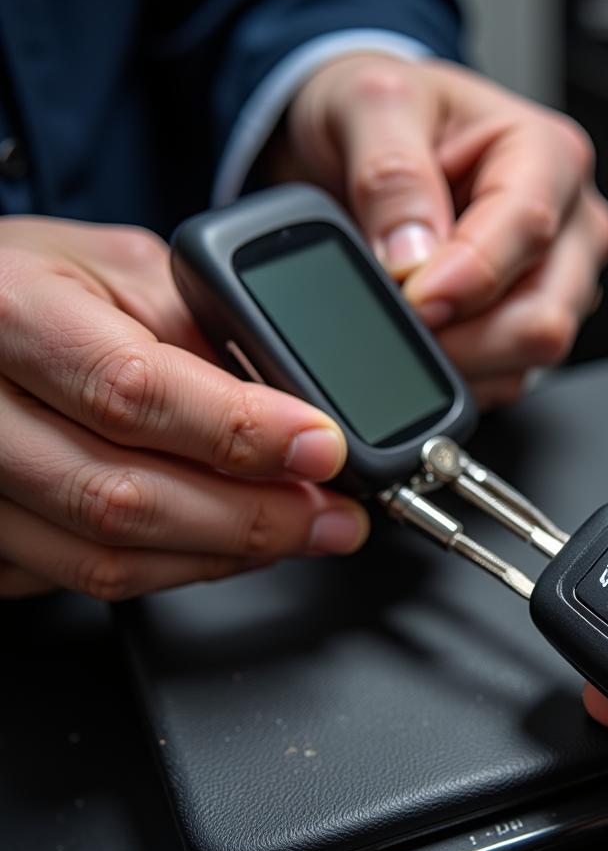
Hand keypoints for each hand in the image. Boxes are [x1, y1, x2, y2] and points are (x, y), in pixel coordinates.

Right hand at [0, 217, 368, 599]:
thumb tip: (300, 413)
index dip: (243, 432)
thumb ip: (205, 332)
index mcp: (11, 316)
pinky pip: (81, 580)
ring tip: (296, 534)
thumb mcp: (121, 270)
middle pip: (124, 499)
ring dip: (223, 557)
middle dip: (256, 519)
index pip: (134, 391)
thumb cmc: (26, 286)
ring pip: (105, 560)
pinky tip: (221, 545)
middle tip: (333, 518)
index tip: (324, 449)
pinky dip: (172, 569)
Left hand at [282, 53, 607, 407]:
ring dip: (457, 360)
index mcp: (548, 156)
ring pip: (527, 359)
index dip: (468, 276)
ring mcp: (557, 286)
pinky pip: (505, 380)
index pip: (529, 230)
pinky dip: (457, 374)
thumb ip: (391, 173)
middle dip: (462, 336)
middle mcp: (570, 227)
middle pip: (544, 317)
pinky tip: (422, 340)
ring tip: (402, 322)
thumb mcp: (373, 104)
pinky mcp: (529, 328)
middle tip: (396, 320)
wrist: (369, 145)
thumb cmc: (390, 117)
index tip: (412, 297)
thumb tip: (411, 254)